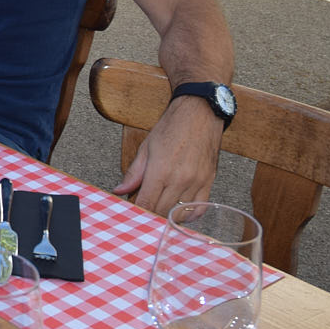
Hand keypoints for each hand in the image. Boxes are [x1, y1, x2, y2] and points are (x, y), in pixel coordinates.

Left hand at [114, 95, 222, 215]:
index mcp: (161, 171)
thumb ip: (134, 173)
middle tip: (143, 208)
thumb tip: (120, 190)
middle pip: (162, 211)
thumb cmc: (172, 127)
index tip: (133, 213)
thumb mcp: (146, 147)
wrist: (199, 113)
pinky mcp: (209, 182)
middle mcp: (180, 180)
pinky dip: (189, 214)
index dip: (137, 212)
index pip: (146, 204)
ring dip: (168, 214)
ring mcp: (196, 182)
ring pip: (180, 213)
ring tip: (159, 208)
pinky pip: (199, 208)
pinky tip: (180, 211)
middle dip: (150, 213)